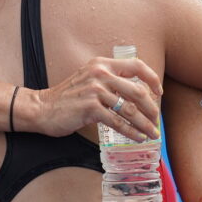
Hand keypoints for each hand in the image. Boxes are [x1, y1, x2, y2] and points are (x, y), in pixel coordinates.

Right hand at [26, 56, 161, 139]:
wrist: (42, 108)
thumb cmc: (68, 97)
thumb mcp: (90, 79)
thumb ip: (110, 81)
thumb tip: (137, 95)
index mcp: (102, 64)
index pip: (136, 65)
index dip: (152, 79)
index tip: (159, 92)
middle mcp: (100, 74)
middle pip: (138, 91)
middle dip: (152, 109)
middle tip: (157, 121)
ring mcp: (95, 90)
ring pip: (129, 109)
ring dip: (145, 124)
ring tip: (152, 133)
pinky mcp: (90, 108)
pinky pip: (118, 122)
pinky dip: (131, 131)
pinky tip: (138, 137)